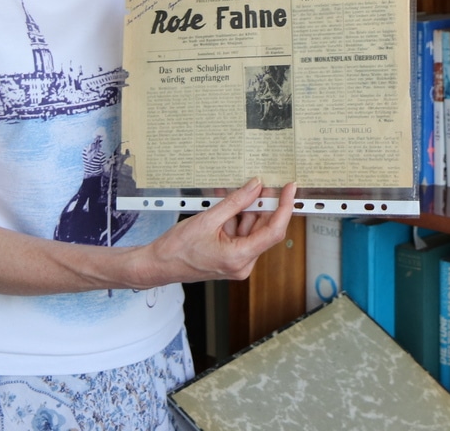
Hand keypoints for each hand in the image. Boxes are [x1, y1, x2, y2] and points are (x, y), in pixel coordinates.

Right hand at [143, 179, 297, 283]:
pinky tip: (226, 210)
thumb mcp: (208, 219)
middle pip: (263, 229)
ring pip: (252, 230)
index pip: (274, 232)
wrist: (159, 264)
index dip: (284, 208)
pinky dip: (236, 220)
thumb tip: (255, 187)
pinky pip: (242, 235)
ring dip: (245, 212)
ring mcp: (238, 263)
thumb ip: (235, 202)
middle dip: (260, 206)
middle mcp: (242, 264)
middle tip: (257, 185)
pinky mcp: (232, 259)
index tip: (289, 190)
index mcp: (239, 258)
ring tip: (230, 199)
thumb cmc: (177, 248)